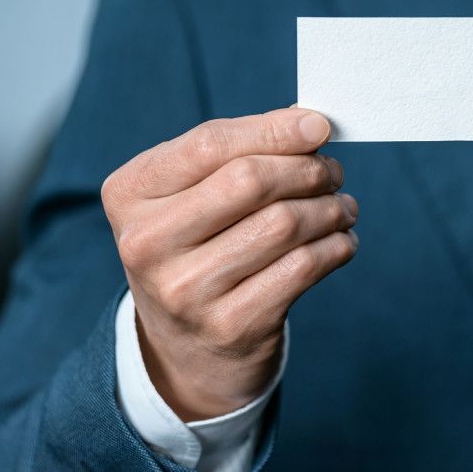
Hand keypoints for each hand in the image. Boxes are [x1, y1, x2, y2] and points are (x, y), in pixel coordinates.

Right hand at [101, 108, 357, 419]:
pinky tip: (341, 240)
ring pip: (284, 223)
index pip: (211, 144)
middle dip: (308, 169)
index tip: (318, 127)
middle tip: (333, 173)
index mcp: (130, 194)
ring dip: (330, 208)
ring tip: (343, 206)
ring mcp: (186, 290)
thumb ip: (238, 152)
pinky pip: (303, 267)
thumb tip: (309, 124)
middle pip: (250, 180)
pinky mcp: (231, 324)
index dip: (274, 130)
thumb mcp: (190, 196)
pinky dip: (335, 246)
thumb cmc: (196, 248)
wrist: (185, 348)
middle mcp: (146, 243)